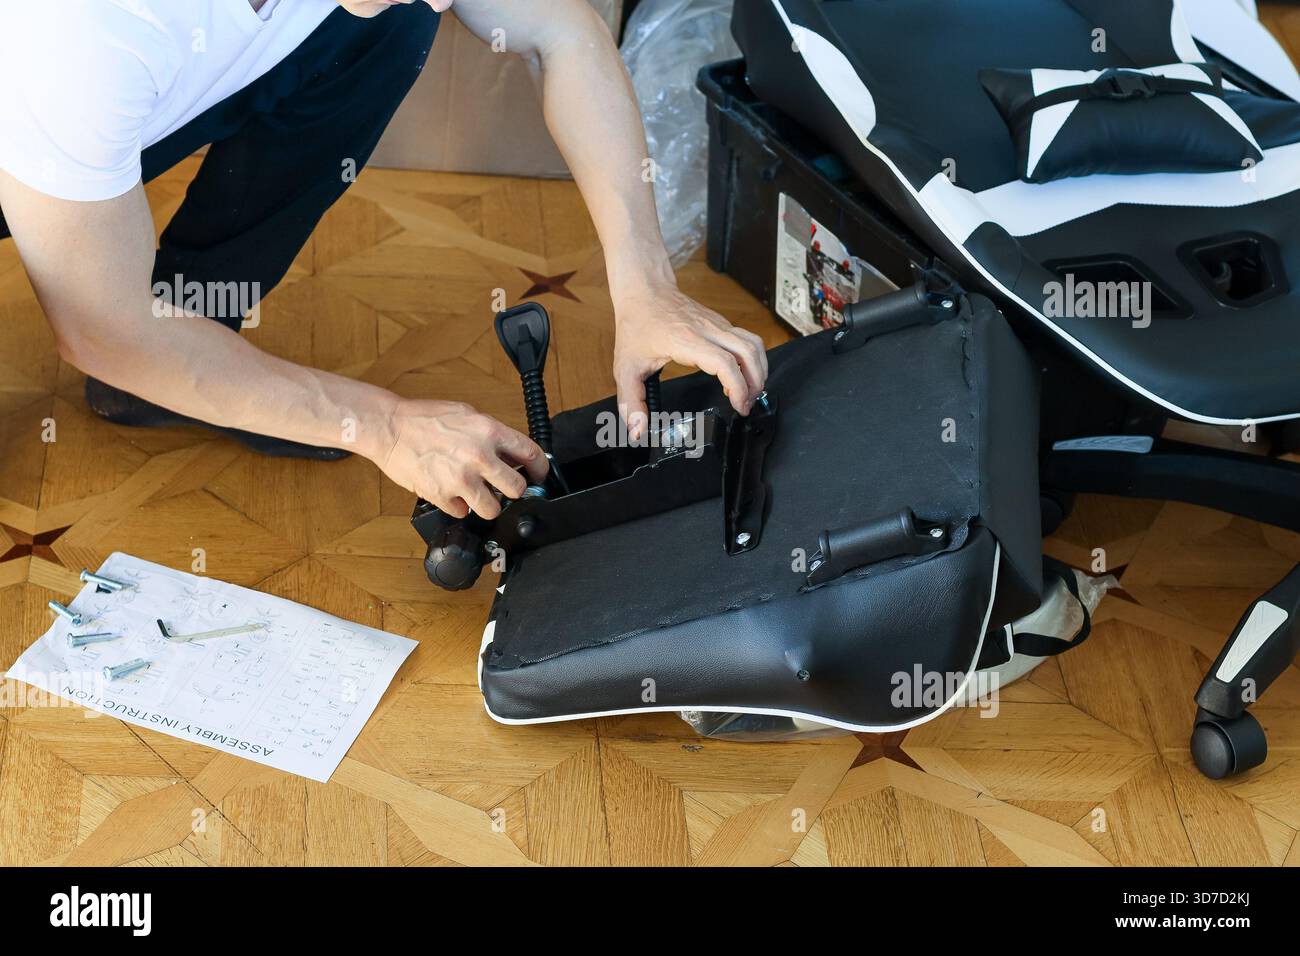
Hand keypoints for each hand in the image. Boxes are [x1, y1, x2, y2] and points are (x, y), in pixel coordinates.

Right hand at [375, 398, 547, 519]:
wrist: (389, 428)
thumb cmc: (424, 419)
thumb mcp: (467, 414)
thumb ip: (492, 434)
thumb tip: (512, 453)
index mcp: (489, 431)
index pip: (530, 454)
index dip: (540, 469)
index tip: (537, 475)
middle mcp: (479, 456)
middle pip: (517, 488)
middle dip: (513, 490)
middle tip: (504, 487)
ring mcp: (461, 479)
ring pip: (493, 509)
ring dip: (487, 504)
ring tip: (476, 493)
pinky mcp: (442, 495)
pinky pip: (462, 513)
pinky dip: (458, 506)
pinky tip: (450, 491)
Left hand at [613, 282, 768, 439]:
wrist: (644, 291)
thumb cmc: (637, 324)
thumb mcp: (626, 367)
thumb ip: (631, 401)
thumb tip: (638, 430)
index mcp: (686, 340)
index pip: (725, 362)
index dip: (737, 387)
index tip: (738, 405)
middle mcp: (708, 329)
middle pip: (749, 353)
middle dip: (755, 383)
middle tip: (745, 404)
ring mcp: (717, 324)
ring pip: (754, 344)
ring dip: (759, 370)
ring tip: (750, 391)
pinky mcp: (721, 323)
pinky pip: (748, 339)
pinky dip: (752, 359)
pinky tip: (741, 375)